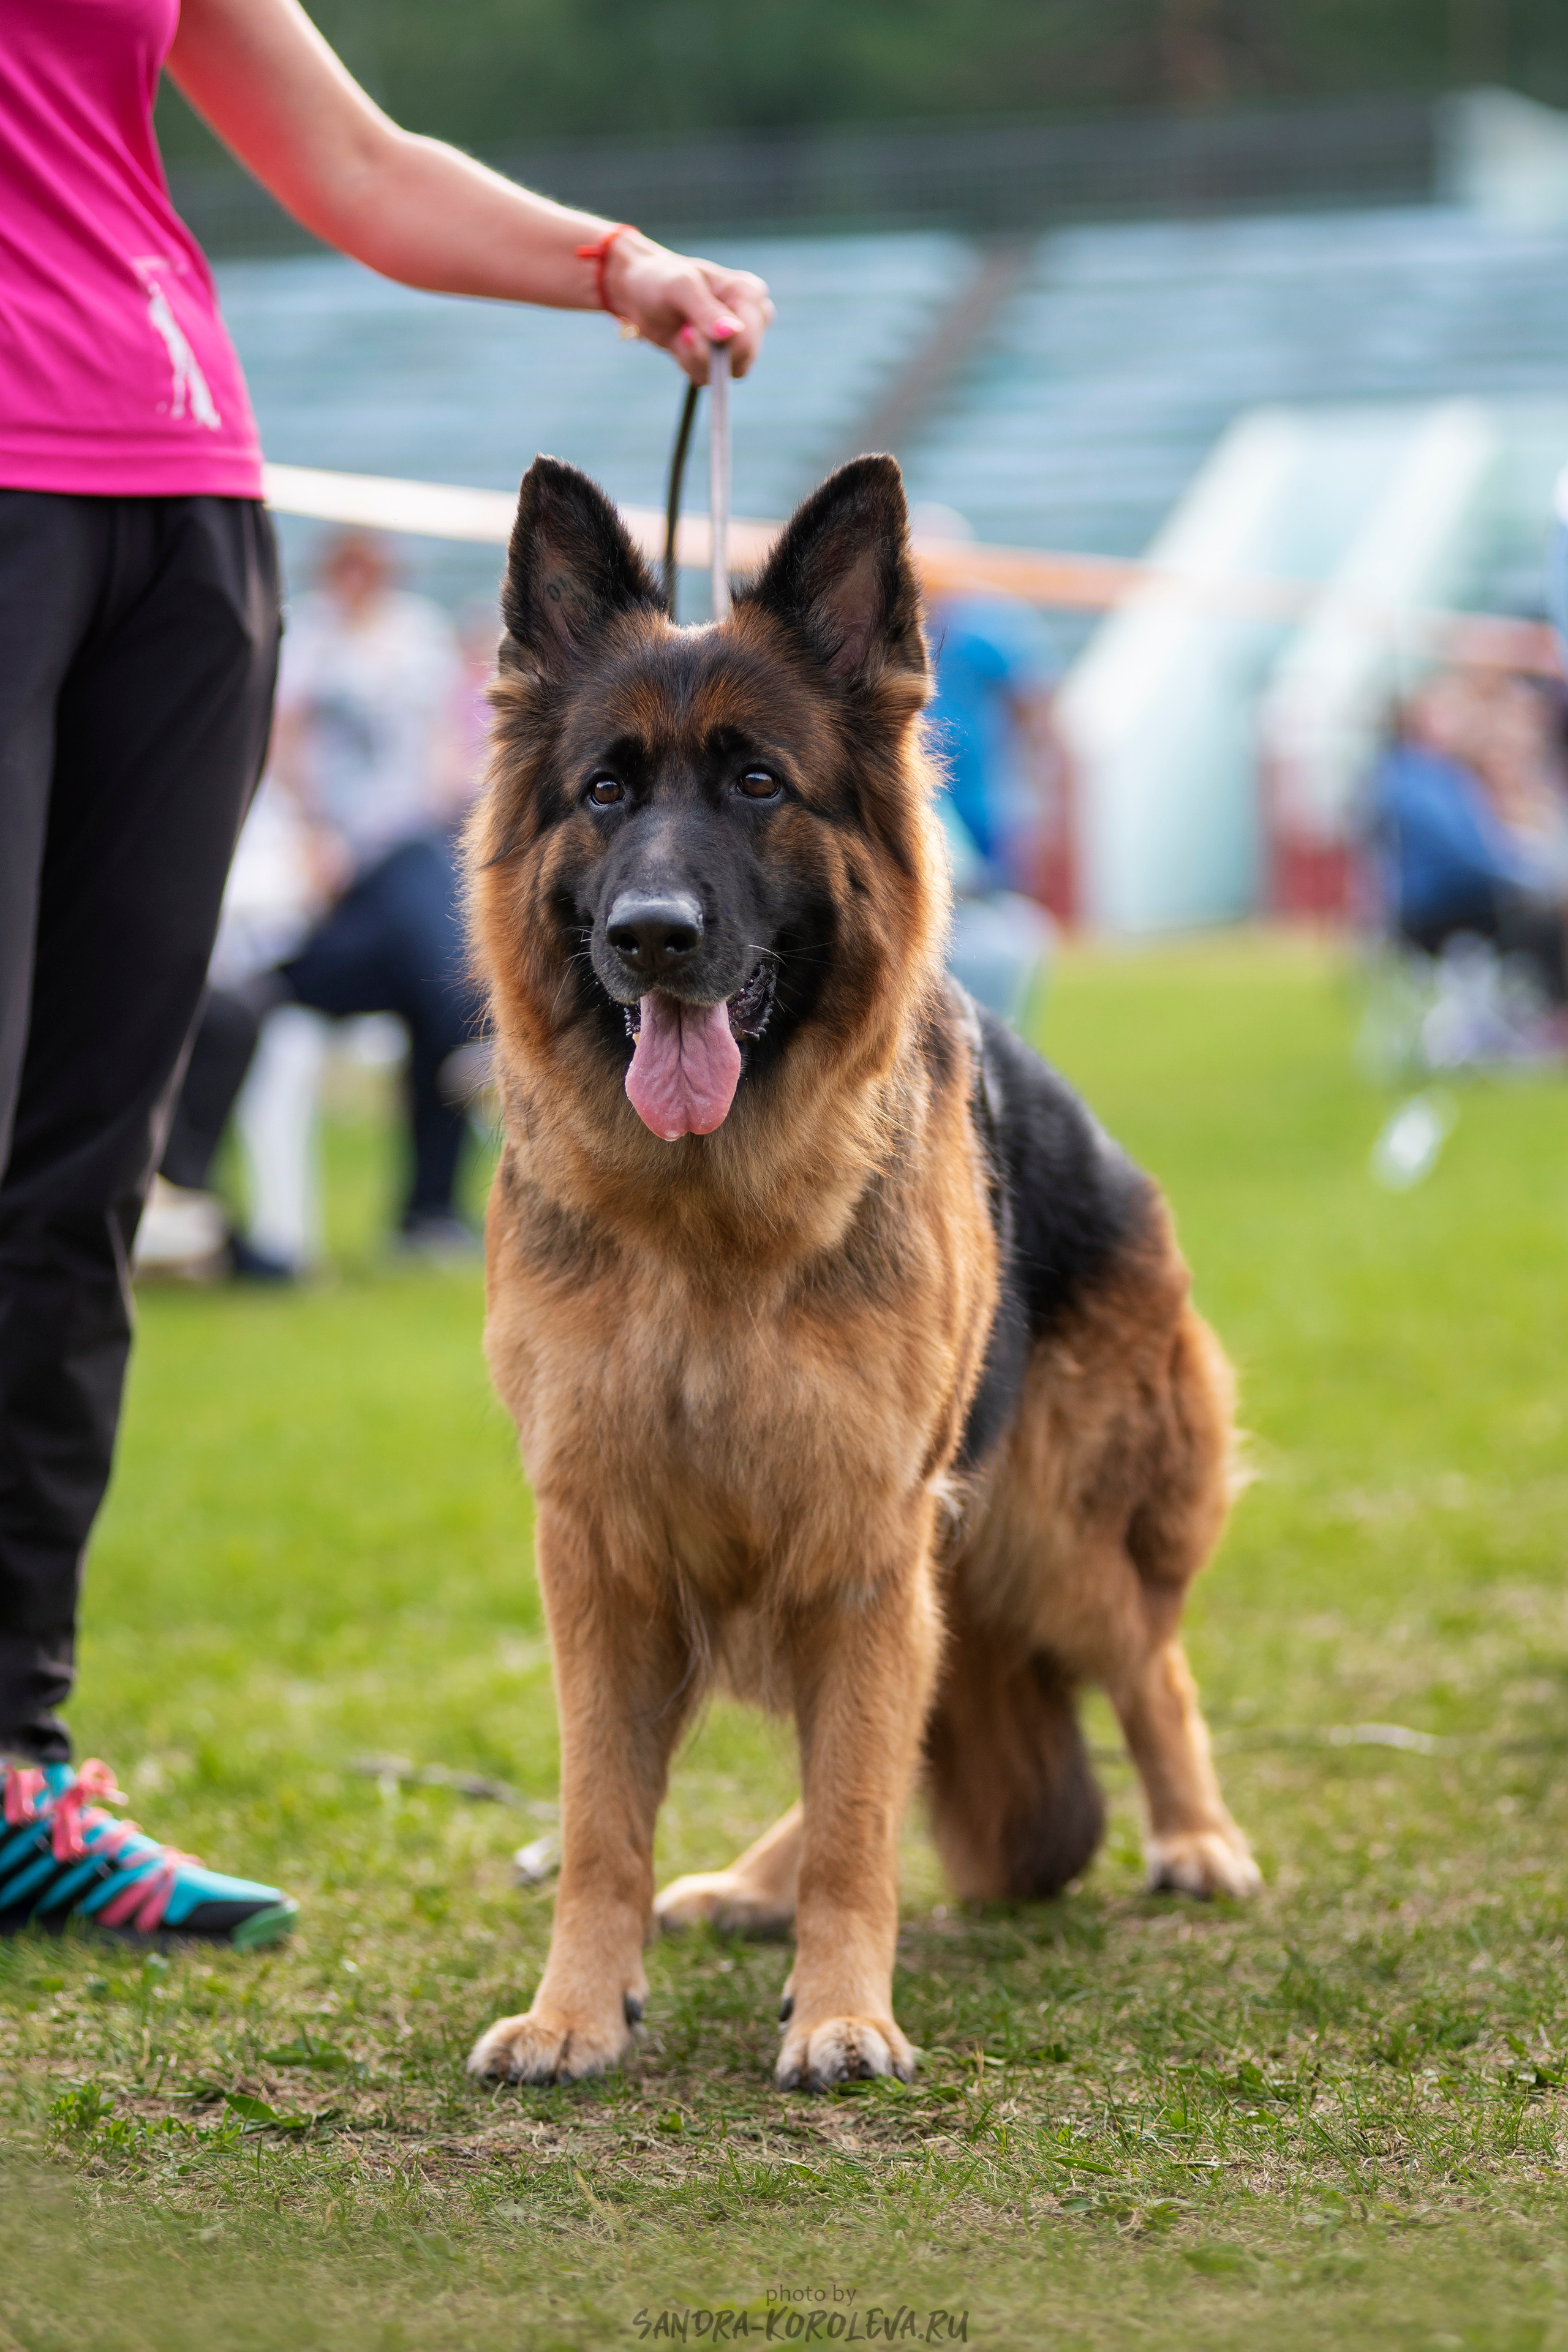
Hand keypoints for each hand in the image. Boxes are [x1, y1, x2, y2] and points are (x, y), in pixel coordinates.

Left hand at [602, 232, 773, 382]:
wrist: (638, 291)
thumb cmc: (659, 279)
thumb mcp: (680, 288)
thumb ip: (706, 311)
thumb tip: (733, 333)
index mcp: (749, 294)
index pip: (747, 339)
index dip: (717, 346)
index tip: (688, 332)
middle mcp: (750, 317)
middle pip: (741, 360)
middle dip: (704, 354)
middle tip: (682, 333)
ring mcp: (738, 338)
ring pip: (727, 372)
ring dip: (695, 360)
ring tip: (680, 334)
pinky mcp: (722, 354)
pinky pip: (712, 376)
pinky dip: (690, 365)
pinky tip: (680, 343)